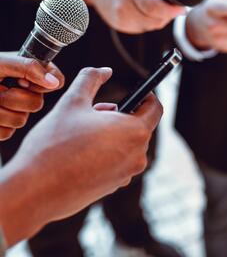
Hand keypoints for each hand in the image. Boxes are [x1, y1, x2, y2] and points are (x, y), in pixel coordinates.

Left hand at [0, 53, 63, 139]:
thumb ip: (28, 68)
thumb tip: (54, 82)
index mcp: (29, 72)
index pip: (56, 80)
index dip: (42, 83)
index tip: (22, 80)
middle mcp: (25, 91)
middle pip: (38, 104)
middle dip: (13, 97)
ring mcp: (14, 110)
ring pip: (20, 120)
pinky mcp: (2, 128)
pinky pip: (6, 133)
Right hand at [0, 67, 161, 245]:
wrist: (34, 191)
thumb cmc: (54, 146)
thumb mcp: (73, 102)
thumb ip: (91, 79)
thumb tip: (104, 71)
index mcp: (134, 132)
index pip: (156, 108)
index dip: (148, 96)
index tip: (137, 92)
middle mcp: (137, 155)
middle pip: (140, 125)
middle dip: (122, 114)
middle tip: (97, 111)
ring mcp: (127, 174)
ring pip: (128, 143)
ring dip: (114, 132)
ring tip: (85, 131)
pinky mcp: (115, 186)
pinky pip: (119, 161)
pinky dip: (109, 151)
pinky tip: (83, 151)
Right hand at [75, 0, 184, 33]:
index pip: (153, 6)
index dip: (171, 10)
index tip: (182, 8)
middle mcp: (122, 6)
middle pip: (155, 19)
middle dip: (168, 13)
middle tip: (170, 2)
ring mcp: (120, 19)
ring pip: (152, 26)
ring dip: (160, 17)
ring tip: (155, 2)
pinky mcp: (120, 26)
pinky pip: (144, 28)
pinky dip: (150, 20)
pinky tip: (146, 9)